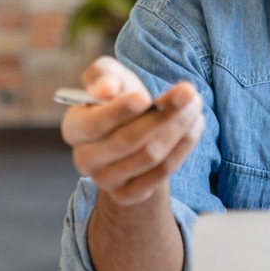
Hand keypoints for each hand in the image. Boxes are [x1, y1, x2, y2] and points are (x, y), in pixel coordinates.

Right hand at [61, 56, 205, 205]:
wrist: (135, 131)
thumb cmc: (120, 96)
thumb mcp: (110, 76)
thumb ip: (103, 76)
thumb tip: (105, 91)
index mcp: (74, 128)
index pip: (93, 125)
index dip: (118, 112)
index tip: (145, 97)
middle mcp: (84, 158)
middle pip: (126, 141)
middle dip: (162, 116)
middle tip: (189, 94)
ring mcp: (105, 181)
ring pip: (149, 156)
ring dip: (177, 129)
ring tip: (195, 106)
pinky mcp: (128, 194)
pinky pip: (161, 173)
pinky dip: (182, 148)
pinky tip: (195, 126)